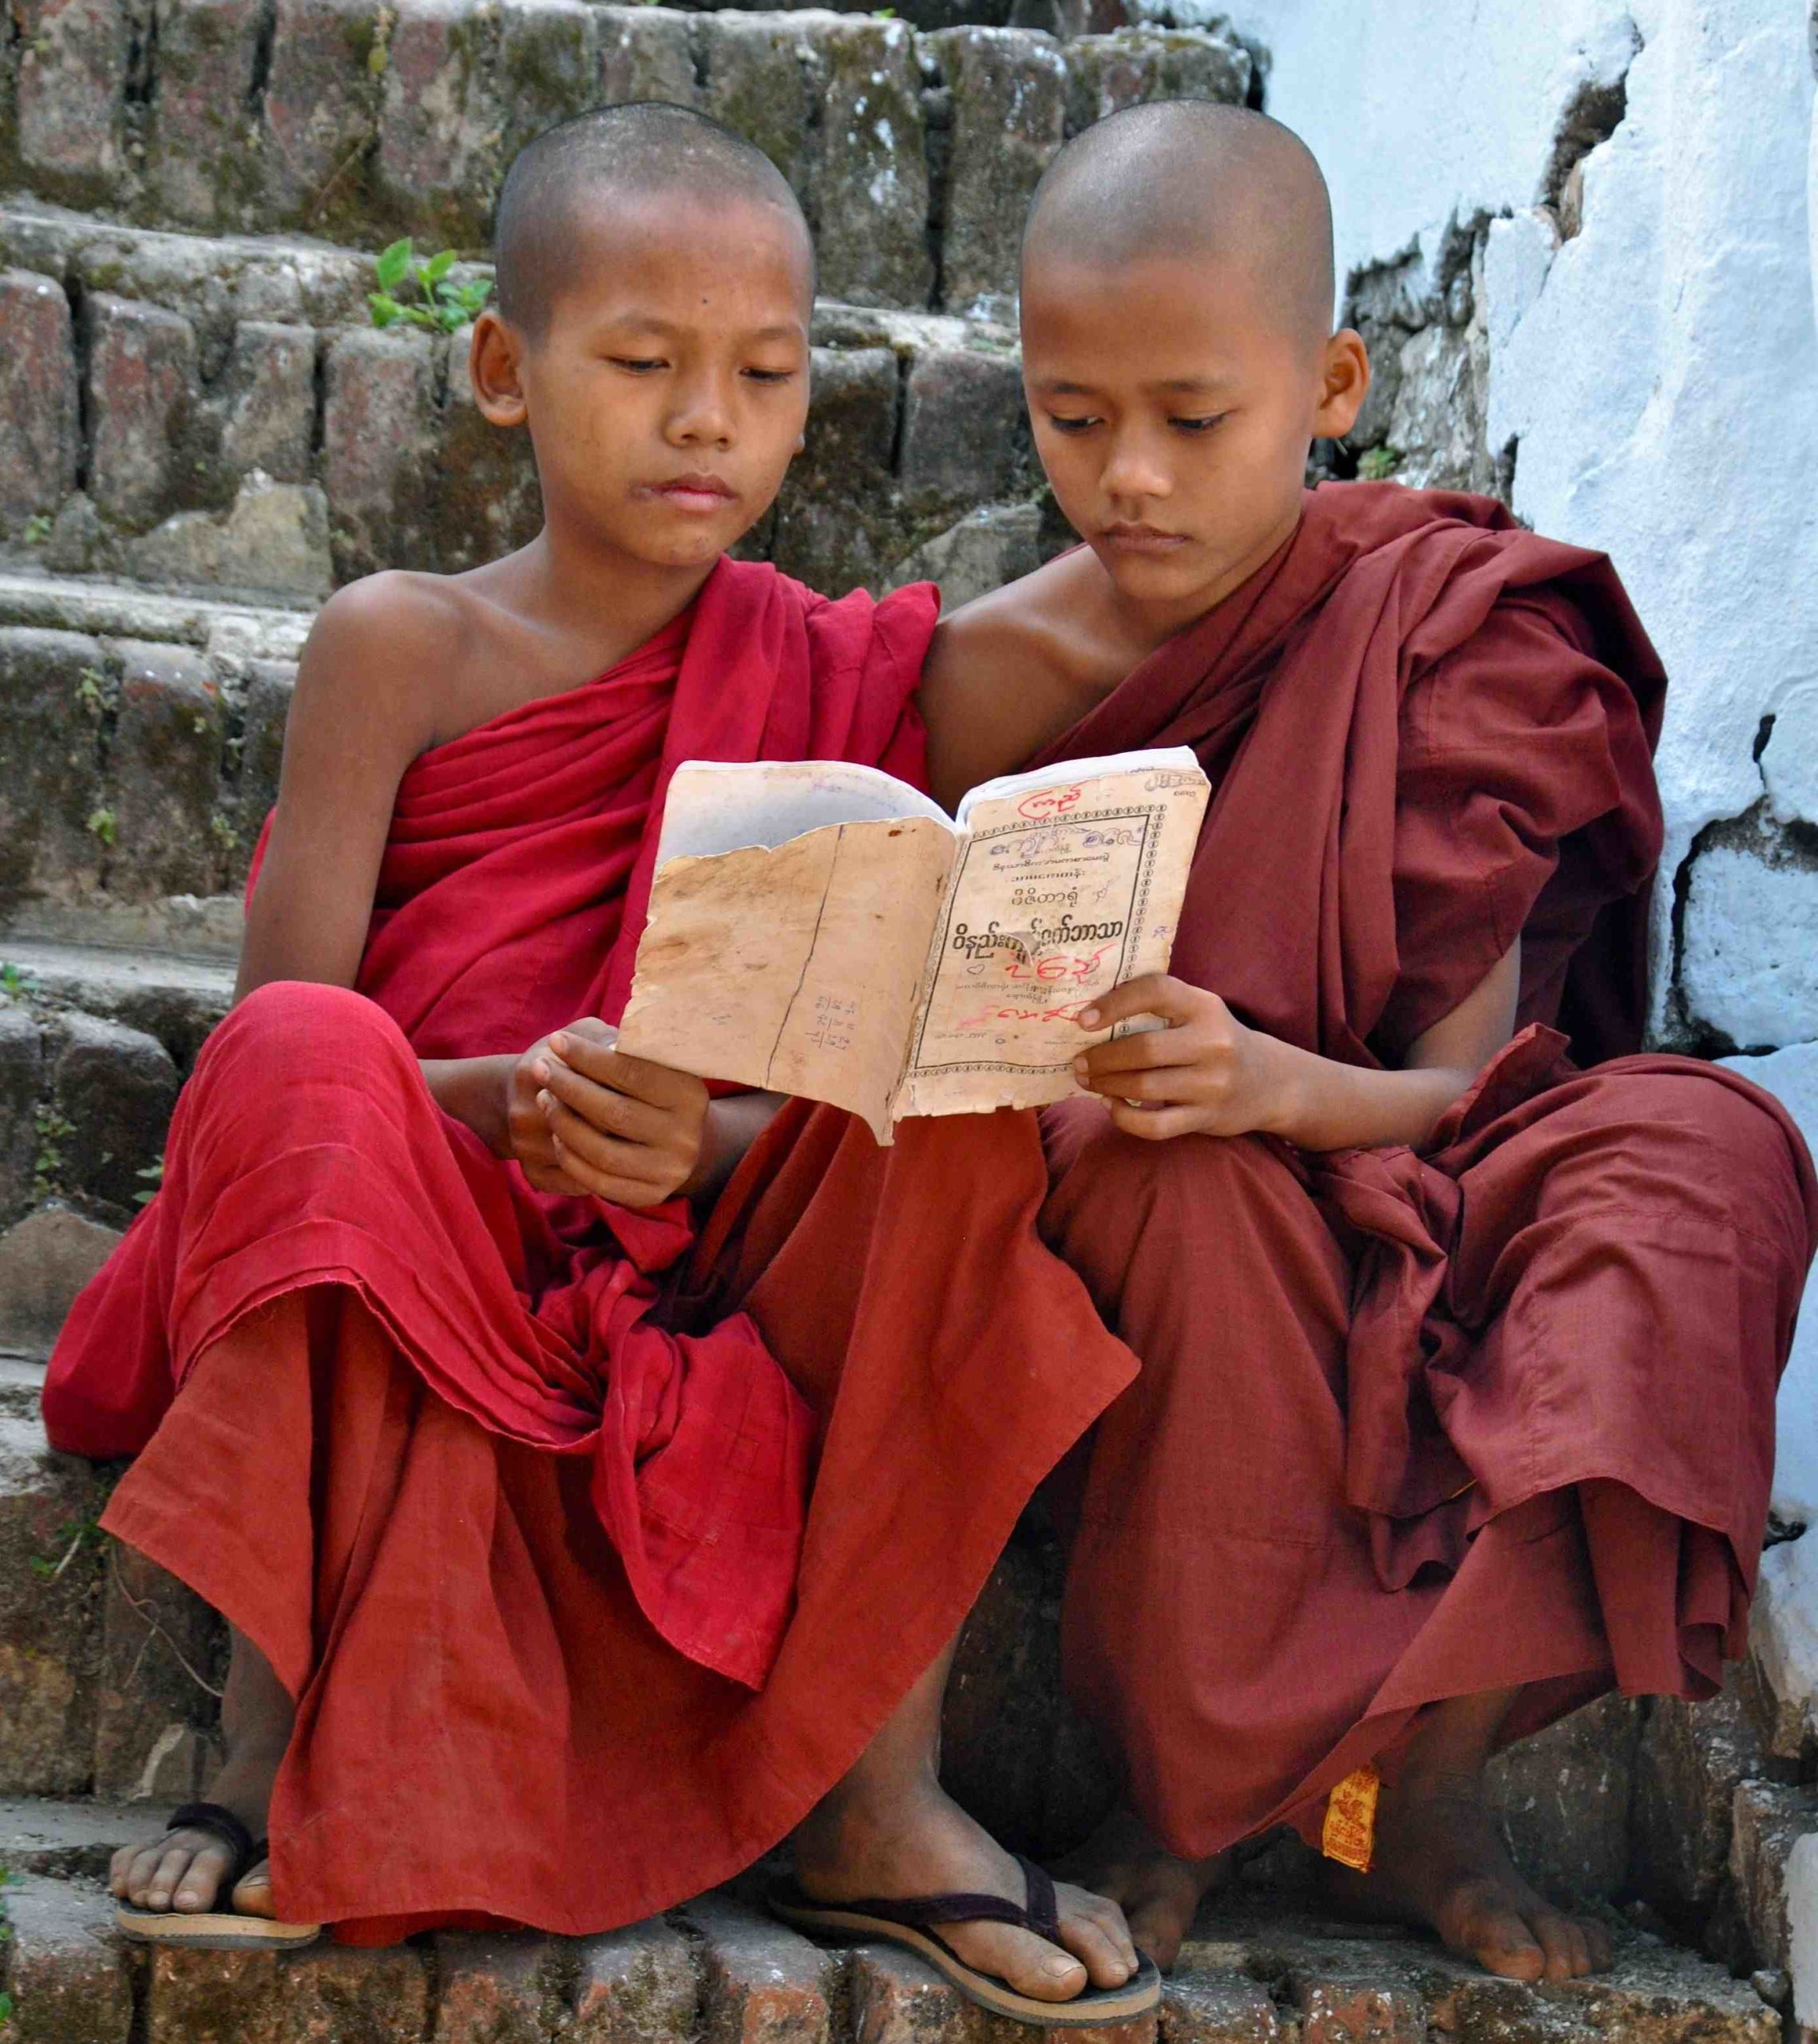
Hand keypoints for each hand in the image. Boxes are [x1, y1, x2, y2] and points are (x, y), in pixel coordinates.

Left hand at [506, 1018, 708, 1206]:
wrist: (682, 1140)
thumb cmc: (656, 1090)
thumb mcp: (653, 1065)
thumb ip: (623, 1053)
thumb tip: (578, 1044)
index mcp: (690, 1095)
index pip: (630, 1072)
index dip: (588, 1056)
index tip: (556, 1040)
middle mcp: (685, 1136)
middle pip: (612, 1112)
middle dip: (569, 1087)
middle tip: (540, 1068)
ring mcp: (668, 1170)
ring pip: (601, 1150)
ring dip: (563, 1122)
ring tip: (544, 1098)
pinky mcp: (649, 1195)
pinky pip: (598, 1181)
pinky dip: (570, 1157)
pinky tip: (555, 1133)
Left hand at [1072, 974, 1286, 1140]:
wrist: (1270, 1082)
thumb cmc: (1217, 1040)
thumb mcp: (1200, 1012)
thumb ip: (1159, 1007)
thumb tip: (1089, 1017)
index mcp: (1205, 1006)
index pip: (1155, 991)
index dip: (1115, 1003)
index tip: (1084, 1020)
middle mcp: (1213, 1042)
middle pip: (1143, 1049)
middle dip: (1101, 1058)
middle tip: (1078, 1061)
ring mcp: (1212, 1083)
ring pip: (1143, 1087)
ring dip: (1106, 1085)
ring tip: (1088, 1081)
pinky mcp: (1207, 1117)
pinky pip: (1154, 1125)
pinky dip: (1124, 1117)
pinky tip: (1112, 1106)